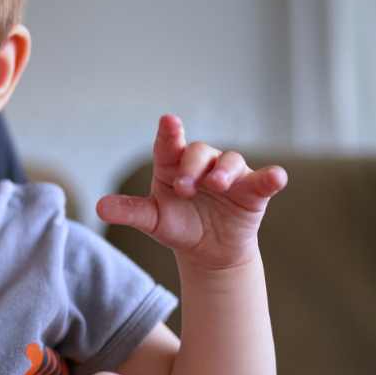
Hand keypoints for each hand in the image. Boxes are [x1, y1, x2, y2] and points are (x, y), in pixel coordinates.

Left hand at [97, 114, 286, 268]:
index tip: (168, 121)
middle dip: (191, 167)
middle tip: (184, 188)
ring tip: (216, 185)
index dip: (169, 132)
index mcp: (172, 165)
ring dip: (223, 171)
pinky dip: (270, 177)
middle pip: (198, 152)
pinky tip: (276, 177)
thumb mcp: (152, 221)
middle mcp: (202, 163)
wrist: (208, 252)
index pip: (169, 144)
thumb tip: (99, 207)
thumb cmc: (178, 227)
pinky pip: (263, 179)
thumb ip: (129, 212)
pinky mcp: (253, 189)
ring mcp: (229, 174)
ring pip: (229, 160)